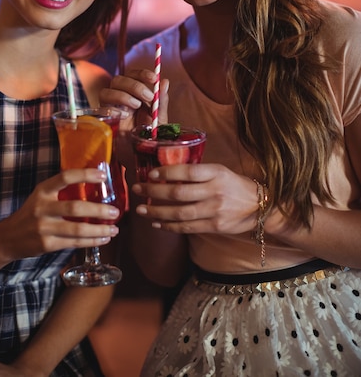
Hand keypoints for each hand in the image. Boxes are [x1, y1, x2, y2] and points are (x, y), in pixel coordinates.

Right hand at [0, 168, 119, 262]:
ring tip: (114, 229)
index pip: (65, 177)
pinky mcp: (46, 244)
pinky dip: (91, 241)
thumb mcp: (42, 196)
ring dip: (99, 230)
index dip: (84, 174)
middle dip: (98, 210)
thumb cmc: (32, 213)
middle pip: (75, 208)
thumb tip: (96, 184)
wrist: (8, 238)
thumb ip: (62, 191)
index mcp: (42, 190)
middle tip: (115, 211)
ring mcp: (43, 227)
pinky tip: (103, 239)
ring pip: (77, 230)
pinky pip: (74, 243)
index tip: (103, 175)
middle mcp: (42, 207)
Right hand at [99, 69, 168, 130]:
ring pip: (106, 91)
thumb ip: (161, 100)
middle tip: (149, 97)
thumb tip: (165, 81)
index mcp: (134, 93)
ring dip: (123, 96)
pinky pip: (101, 108)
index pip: (133, 75)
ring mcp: (110, 107)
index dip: (141, 74)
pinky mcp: (104, 119)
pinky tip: (125, 116)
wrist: (141, 153)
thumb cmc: (150, 134)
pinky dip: (113, 109)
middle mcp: (119, 97)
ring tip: (136, 106)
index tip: (154, 78)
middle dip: (134, 86)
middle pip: (118, 80)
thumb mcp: (159, 117)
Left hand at [132, 163, 258, 234]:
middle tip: (137, 189)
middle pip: (178, 192)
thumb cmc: (234, 184)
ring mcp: (215, 211)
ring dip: (157, 212)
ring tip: (141, 210)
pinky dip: (170, 226)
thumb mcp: (219, 171)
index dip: (167, 172)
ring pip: (179, 213)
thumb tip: (165, 173)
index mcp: (216, 172)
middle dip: (153, 192)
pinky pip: (187, 227)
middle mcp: (215, 191)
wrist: (260, 206)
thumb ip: (197, 173)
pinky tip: (157, 223)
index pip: (188, 171)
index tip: (150, 174)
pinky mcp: (215, 226)